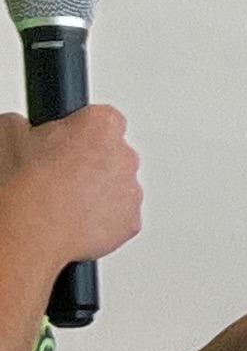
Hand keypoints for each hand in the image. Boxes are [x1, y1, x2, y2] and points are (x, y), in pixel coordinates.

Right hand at [0, 104, 141, 268]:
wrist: (30, 231)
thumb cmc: (22, 185)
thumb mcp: (8, 132)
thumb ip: (27, 123)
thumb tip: (27, 127)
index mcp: (101, 126)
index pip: (101, 119)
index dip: (78, 131)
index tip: (64, 141)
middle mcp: (125, 156)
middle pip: (111, 153)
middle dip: (89, 162)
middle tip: (57, 175)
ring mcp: (131, 191)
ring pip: (117, 186)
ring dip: (97, 191)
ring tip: (61, 201)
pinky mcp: (131, 222)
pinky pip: (119, 216)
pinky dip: (102, 219)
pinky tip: (74, 220)